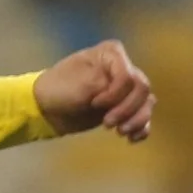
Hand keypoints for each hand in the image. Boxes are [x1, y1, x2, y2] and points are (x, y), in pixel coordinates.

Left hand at [36, 40, 153, 142]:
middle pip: (142, 89)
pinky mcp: (124, 106)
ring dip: (137, 120)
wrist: (46, 108)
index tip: (94, 103)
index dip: (115, 95)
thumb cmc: (59, 88)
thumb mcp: (80, 84)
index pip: (128, 77)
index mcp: (112, 53)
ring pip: (146, 103)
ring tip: (120, 133)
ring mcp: (125, 87)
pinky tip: (132, 139)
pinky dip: (141, 128)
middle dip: (127, 109)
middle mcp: (123, 66)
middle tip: (107, 124)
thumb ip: (106, 85)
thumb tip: (127, 95)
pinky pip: (143, 116)